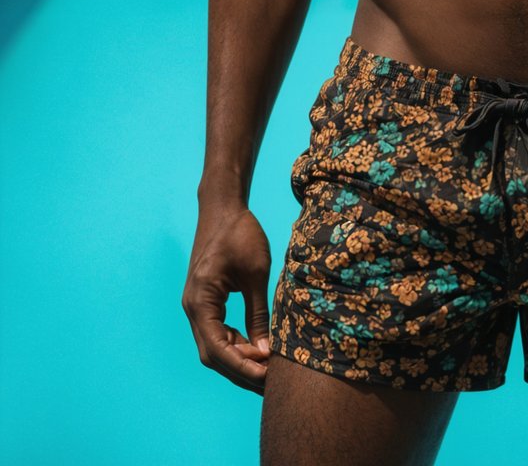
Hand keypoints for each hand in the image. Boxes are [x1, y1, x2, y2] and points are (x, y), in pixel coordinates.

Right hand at [182, 202, 272, 393]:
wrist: (223, 207)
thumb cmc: (241, 233)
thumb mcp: (256, 273)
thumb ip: (258, 313)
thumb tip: (265, 351)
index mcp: (201, 301)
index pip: (217, 348)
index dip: (242, 367)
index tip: (266, 378)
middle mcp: (193, 308)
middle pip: (213, 354)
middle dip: (241, 371)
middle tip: (270, 383)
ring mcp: (197, 306)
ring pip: (214, 346)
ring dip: (239, 360)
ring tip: (267, 371)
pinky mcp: (205, 302)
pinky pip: (217, 332)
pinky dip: (236, 345)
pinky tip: (257, 350)